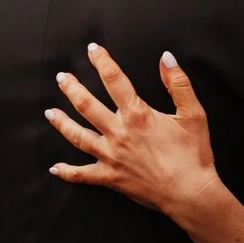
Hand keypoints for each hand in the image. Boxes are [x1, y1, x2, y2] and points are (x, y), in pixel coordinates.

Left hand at [47, 45, 222, 221]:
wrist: (189, 193)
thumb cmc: (193, 155)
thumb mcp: (193, 114)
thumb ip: (179, 83)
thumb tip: (166, 58)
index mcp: (137, 115)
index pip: (114, 80)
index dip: (102, 61)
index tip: (92, 49)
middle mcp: (118, 133)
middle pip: (86, 105)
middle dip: (71, 88)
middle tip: (61, 77)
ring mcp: (111, 156)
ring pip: (77, 136)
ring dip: (61, 123)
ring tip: (50, 112)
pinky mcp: (110, 178)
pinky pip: (82, 175)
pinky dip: (67, 172)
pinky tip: (55, 168)